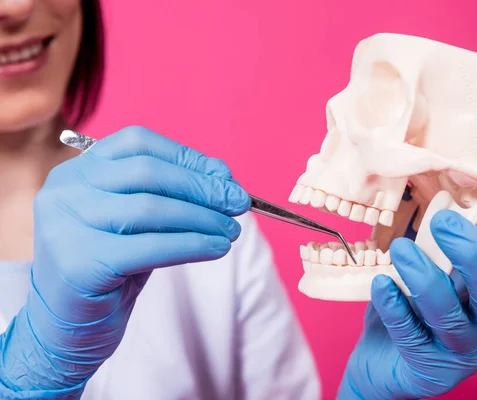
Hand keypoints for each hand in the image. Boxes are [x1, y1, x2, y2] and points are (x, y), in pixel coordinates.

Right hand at [0, 126, 249, 397]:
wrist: (69, 329)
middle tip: (239, 203)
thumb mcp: (138, 223)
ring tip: (231, 231)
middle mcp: (65, 191)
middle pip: (147, 172)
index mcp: (77, 171)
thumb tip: (224, 179)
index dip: (187, 157)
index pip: (138, 144)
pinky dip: (192, 245)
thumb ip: (170, 197)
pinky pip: (149, 247)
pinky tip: (217, 248)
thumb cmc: (111, 269)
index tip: (225, 176)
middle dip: (201, 187)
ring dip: (202, 218)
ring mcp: (66, 225)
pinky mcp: (79, 264)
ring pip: (150, 208)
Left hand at [338, 210, 476, 398]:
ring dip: (425, 278)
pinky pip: (412, 335)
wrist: (380, 363)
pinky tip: (382, 284)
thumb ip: (437, 250)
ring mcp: (458, 351)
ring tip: (400, 249)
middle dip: (474, 256)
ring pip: (450, 316)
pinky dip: (396, 306)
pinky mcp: (428, 370)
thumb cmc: (408, 309)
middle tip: (444, 222)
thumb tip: (438, 207)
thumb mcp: (427, 274)